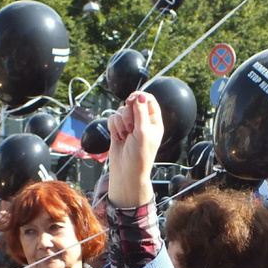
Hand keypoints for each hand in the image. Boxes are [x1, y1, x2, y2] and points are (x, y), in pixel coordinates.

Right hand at [106, 92, 163, 207]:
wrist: (126, 172)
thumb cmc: (139, 156)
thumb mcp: (143, 132)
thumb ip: (141, 112)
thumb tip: (140, 95)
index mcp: (154, 122)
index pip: (148, 100)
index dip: (139, 97)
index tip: (130, 102)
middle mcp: (143, 122)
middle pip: (132, 104)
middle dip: (128, 114)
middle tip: (131, 128)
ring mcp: (130, 126)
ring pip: (120, 111)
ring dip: (120, 123)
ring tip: (125, 136)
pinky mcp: (118, 130)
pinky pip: (112, 119)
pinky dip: (114, 128)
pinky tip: (118, 138)